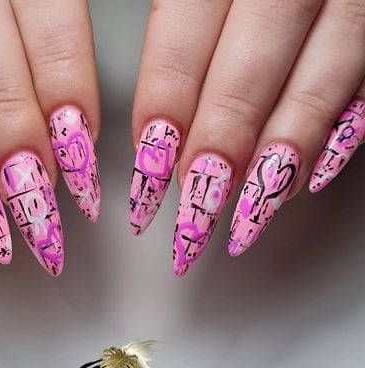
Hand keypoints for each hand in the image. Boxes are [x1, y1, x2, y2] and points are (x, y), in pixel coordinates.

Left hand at [129, 0, 364, 274]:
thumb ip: (182, 26)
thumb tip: (157, 129)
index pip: (182, 36)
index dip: (164, 109)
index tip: (146, 174)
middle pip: (250, 65)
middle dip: (219, 147)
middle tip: (194, 216)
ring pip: (321, 71)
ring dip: (279, 152)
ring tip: (248, 214)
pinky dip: (346, 123)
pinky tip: (312, 174)